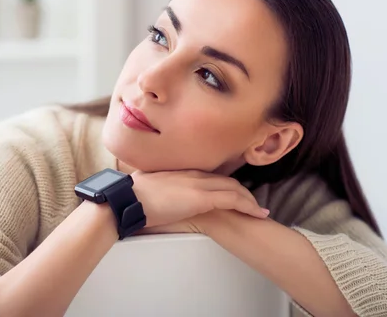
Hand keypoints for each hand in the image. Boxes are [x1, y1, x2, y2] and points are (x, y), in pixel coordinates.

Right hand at [131, 170, 268, 228]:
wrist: (127, 199)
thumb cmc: (132, 197)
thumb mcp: (148, 187)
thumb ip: (158, 188)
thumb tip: (154, 195)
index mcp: (182, 172)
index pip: (212, 176)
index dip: (226, 185)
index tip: (234, 193)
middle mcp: (194, 174)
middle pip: (227, 180)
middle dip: (243, 192)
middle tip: (253, 204)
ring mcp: (198, 184)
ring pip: (234, 188)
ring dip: (249, 200)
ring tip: (259, 211)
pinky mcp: (200, 198)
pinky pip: (232, 199)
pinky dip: (247, 206)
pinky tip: (257, 214)